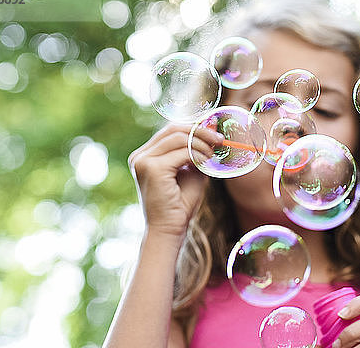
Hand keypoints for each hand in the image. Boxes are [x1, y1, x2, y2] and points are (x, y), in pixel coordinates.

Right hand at [128, 123, 223, 238]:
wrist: (168, 230)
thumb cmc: (180, 205)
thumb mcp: (191, 172)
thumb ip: (197, 152)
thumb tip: (212, 130)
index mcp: (145, 156)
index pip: (170, 131)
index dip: (193, 128)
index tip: (214, 134)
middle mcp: (140, 156)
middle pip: (173, 129)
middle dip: (200, 131)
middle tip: (219, 140)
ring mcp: (143, 161)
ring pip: (179, 138)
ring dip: (201, 144)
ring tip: (213, 155)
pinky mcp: (153, 168)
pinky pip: (182, 152)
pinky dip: (198, 155)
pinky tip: (206, 163)